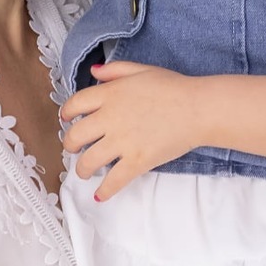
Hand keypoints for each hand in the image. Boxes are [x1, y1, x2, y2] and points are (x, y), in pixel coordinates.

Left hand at [59, 60, 198, 199]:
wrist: (199, 109)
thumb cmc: (174, 88)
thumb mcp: (142, 70)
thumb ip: (115, 70)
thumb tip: (95, 71)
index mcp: (110, 95)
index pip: (75, 105)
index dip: (66, 114)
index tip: (66, 120)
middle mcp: (110, 118)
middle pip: (75, 136)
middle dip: (70, 145)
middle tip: (74, 149)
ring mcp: (122, 142)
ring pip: (88, 161)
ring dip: (82, 170)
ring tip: (85, 172)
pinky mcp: (137, 161)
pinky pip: (114, 181)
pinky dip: (104, 191)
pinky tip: (100, 195)